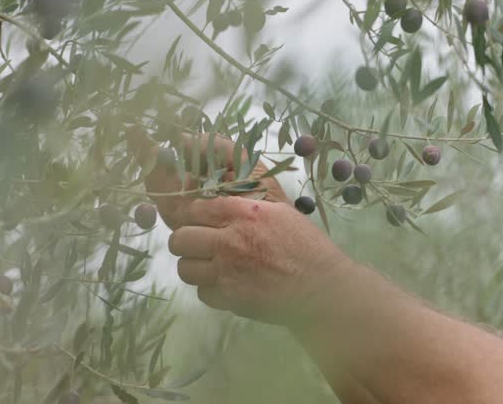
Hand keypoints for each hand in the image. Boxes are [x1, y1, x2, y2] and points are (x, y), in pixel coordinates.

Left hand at [142, 133, 348, 323]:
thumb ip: (244, 207)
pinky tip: (225, 286)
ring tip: (209, 268)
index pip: (195, 209)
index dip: (192, 216)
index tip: (197, 221)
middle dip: (185, 242)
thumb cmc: (305, 246)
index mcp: (243, 213)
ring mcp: (227, 270)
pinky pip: (202, 293)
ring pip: (185, 268)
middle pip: (180, 239)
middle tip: (197, 246)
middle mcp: (230, 240)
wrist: (322, 286)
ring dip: (194, 268)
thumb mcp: (278, 212)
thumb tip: (218, 204)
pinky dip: (210, 291)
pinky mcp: (230, 298)